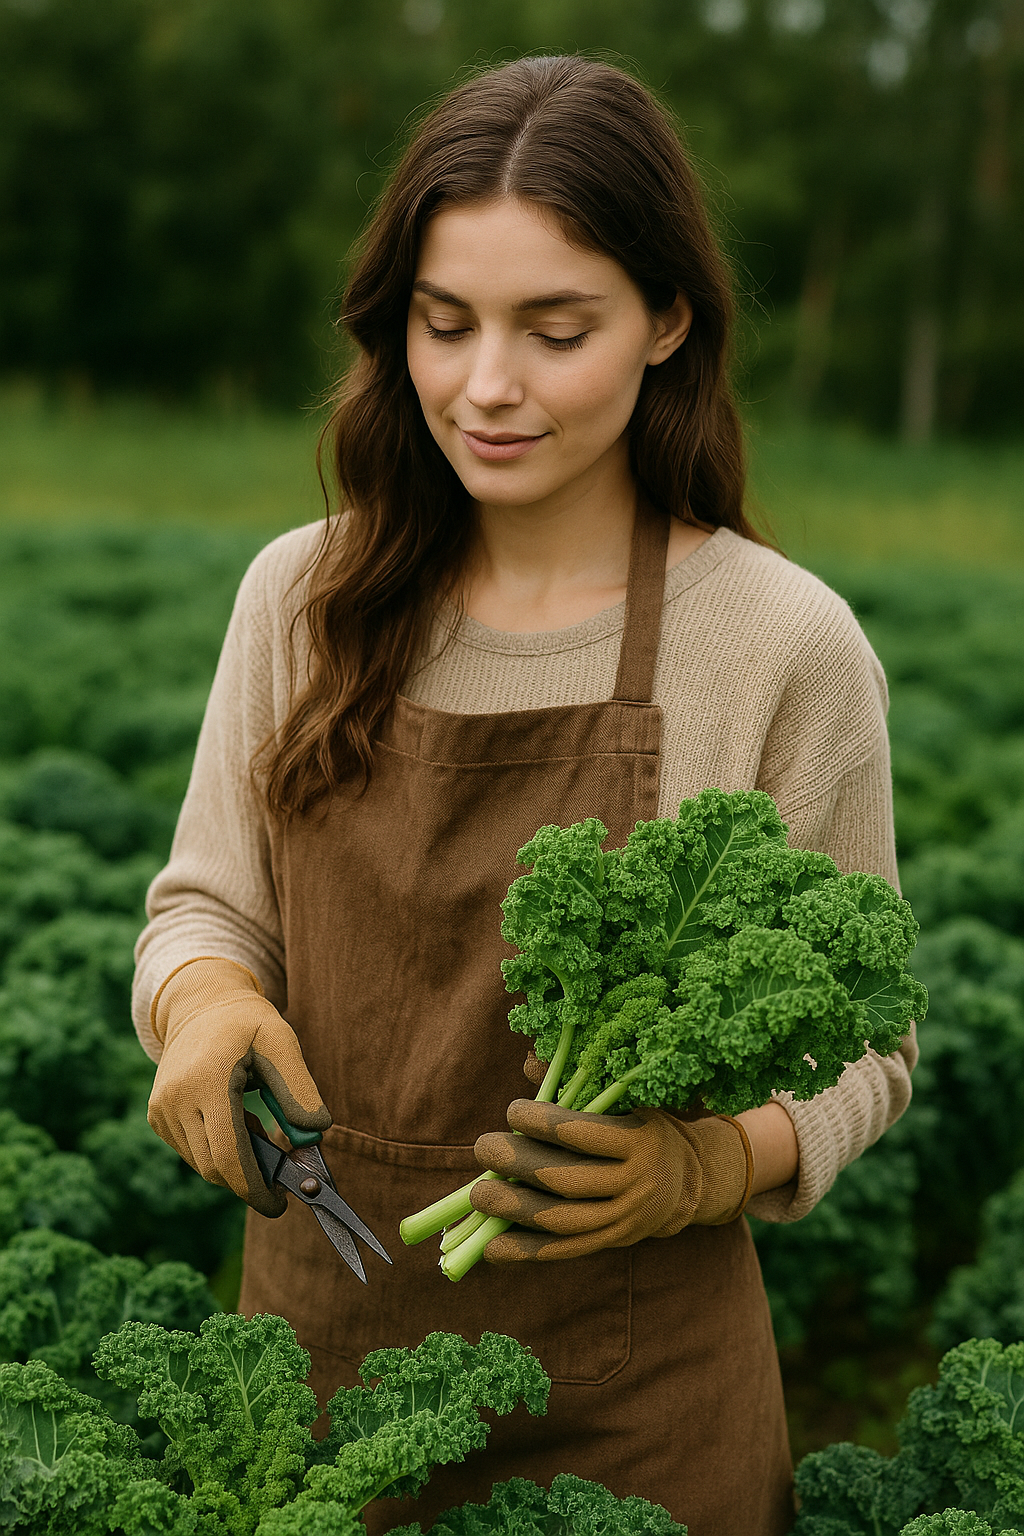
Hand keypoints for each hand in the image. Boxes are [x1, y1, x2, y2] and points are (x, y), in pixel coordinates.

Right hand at [147, 957, 330, 1217]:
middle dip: (251, 1181)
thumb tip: (315, 1136)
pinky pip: (192, 1152)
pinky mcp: (158, 1117)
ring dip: (237, 1164)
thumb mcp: (282, 1042)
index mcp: (205, 1081)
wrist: (200, 1004)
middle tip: (284, 1175)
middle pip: (215, 1167)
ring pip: (202, 1164)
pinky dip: (220, 1152)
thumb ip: (299, 1090)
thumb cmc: (248, 1022)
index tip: (280, 1205)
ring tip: (261, 1130)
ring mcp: (161, 1111)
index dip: (255, 1188)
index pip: (228, 1155)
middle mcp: (174, 1100)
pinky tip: (238, 1124)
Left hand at [471, 1098, 752, 1262]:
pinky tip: (491, 1247)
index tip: (512, 1110)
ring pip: (563, 1220)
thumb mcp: (627, 1100)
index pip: (581, 1133)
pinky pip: (565, 1250)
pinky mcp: (612, 1242)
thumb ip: (578, 1084)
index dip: (541, 1122)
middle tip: (483, 1149)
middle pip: (567, 1180)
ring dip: (514, 1211)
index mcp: (639, 1141)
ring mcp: (624, 1219)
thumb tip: (529, 1060)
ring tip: (479, 1197)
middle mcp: (635, 1184)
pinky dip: (525, 1250)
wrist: (689, 1180)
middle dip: (518, 1165)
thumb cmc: (644, 1127)